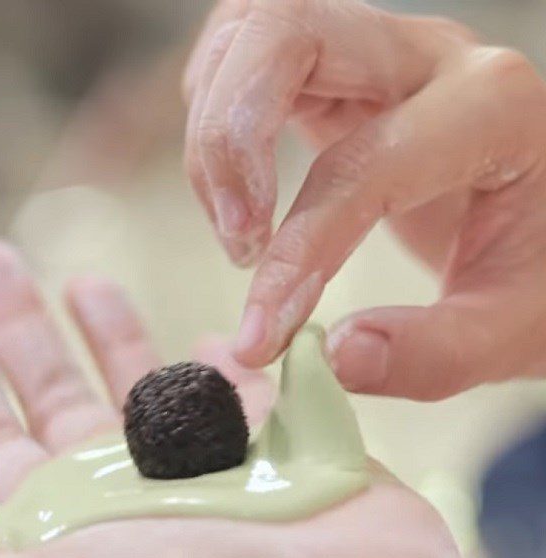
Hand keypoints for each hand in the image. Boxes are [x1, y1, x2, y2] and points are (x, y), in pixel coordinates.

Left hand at [0, 240, 462, 557]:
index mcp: (62, 522)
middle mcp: (121, 491)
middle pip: (53, 392)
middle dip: (20, 326)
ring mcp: (196, 461)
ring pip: (139, 377)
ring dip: (107, 327)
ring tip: (82, 277)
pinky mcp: (266, 436)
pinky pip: (231, 380)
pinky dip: (214, 354)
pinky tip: (201, 325)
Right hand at [184, 1, 545, 398]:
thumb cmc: (542, 270)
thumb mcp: (514, 330)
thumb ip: (434, 354)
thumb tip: (335, 355)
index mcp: (492, 108)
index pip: (361, 164)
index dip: (296, 252)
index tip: (262, 335)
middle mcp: (427, 58)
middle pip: (285, 30)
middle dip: (229, 141)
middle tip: (241, 244)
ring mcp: (375, 54)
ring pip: (251, 31)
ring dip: (215, 131)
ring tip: (241, 231)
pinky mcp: (336, 75)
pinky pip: (247, 57)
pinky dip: (217, 120)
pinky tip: (240, 196)